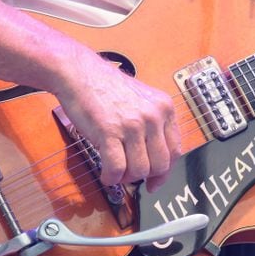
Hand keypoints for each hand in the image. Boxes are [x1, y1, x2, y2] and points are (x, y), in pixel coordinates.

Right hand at [52, 51, 181, 192]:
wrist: (79, 73)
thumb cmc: (105, 88)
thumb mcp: (141, 101)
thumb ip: (152, 127)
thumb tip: (154, 162)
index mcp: (164, 108)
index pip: (175, 151)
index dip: (164, 172)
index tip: (154, 182)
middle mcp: (153, 116)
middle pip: (159, 165)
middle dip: (143, 176)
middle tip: (128, 174)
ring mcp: (132, 124)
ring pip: (139, 170)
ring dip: (125, 177)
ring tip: (114, 170)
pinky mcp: (109, 131)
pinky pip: (117, 168)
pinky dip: (111, 177)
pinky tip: (105, 174)